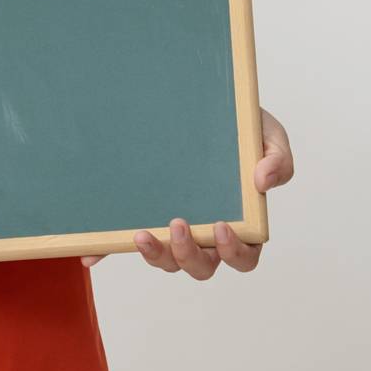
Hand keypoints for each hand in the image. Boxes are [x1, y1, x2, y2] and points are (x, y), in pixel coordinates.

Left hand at [80, 105, 294, 277]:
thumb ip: (278, 159)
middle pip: (201, 266)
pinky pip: (124, 243)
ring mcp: (173, 227)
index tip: (222, 227)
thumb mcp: (269, 136)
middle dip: (188, 254)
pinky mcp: (144, 215)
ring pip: (167, 261)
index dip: (234, 253)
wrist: (204, 104)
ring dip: (155, 255)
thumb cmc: (241, 128)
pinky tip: (91, 254)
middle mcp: (206, 233)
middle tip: (178, 224)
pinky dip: (108, 251)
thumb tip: (264, 181)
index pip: (243, 257)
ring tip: (141, 233)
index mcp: (242, 223)